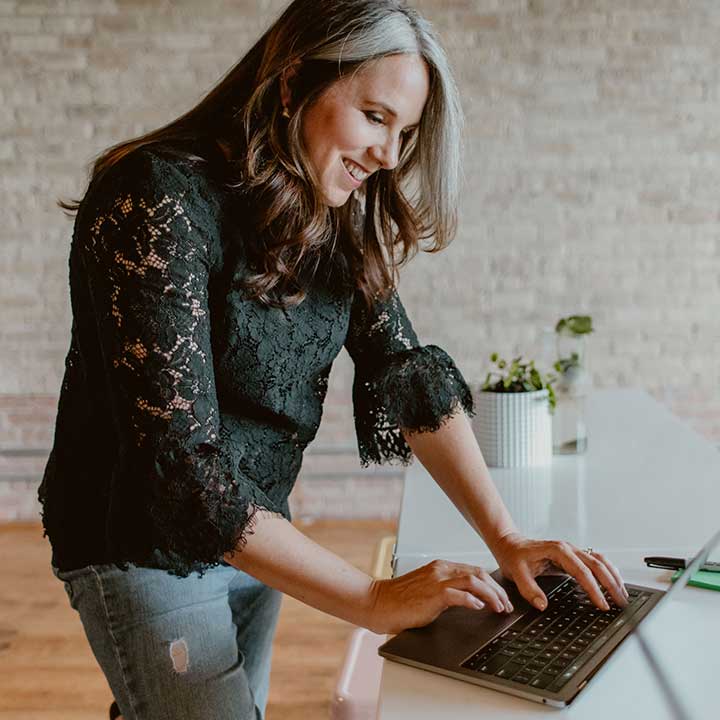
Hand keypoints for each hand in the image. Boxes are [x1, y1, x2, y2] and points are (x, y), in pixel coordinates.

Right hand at [366, 559, 513, 634]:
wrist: (378, 602)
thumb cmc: (400, 600)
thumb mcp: (427, 590)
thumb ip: (446, 591)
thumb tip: (468, 600)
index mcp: (440, 567)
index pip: (474, 570)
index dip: (492, 584)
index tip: (501, 597)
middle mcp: (441, 569)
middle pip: (479, 574)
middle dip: (497, 590)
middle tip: (507, 604)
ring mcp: (437, 580)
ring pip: (474, 581)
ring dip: (492, 595)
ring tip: (499, 608)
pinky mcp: (434, 594)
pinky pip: (460, 594)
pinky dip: (474, 600)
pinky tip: (480, 608)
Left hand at [492, 532, 629, 611]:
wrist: (509, 544)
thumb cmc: (513, 556)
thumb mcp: (515, 573)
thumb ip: (529, 589)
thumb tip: (542, 605)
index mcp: (557, 551)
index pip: (581, 571)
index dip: (593, 589)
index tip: (602, 604)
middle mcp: (568, 549)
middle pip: (597, 564)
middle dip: (611, 583)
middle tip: (621, 602)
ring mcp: (571, 551)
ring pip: (599, 561)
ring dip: (613, 576)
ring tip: (623, 594)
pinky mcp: (572, 556)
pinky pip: (594, 562)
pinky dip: (606, 572)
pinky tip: (613, 582)